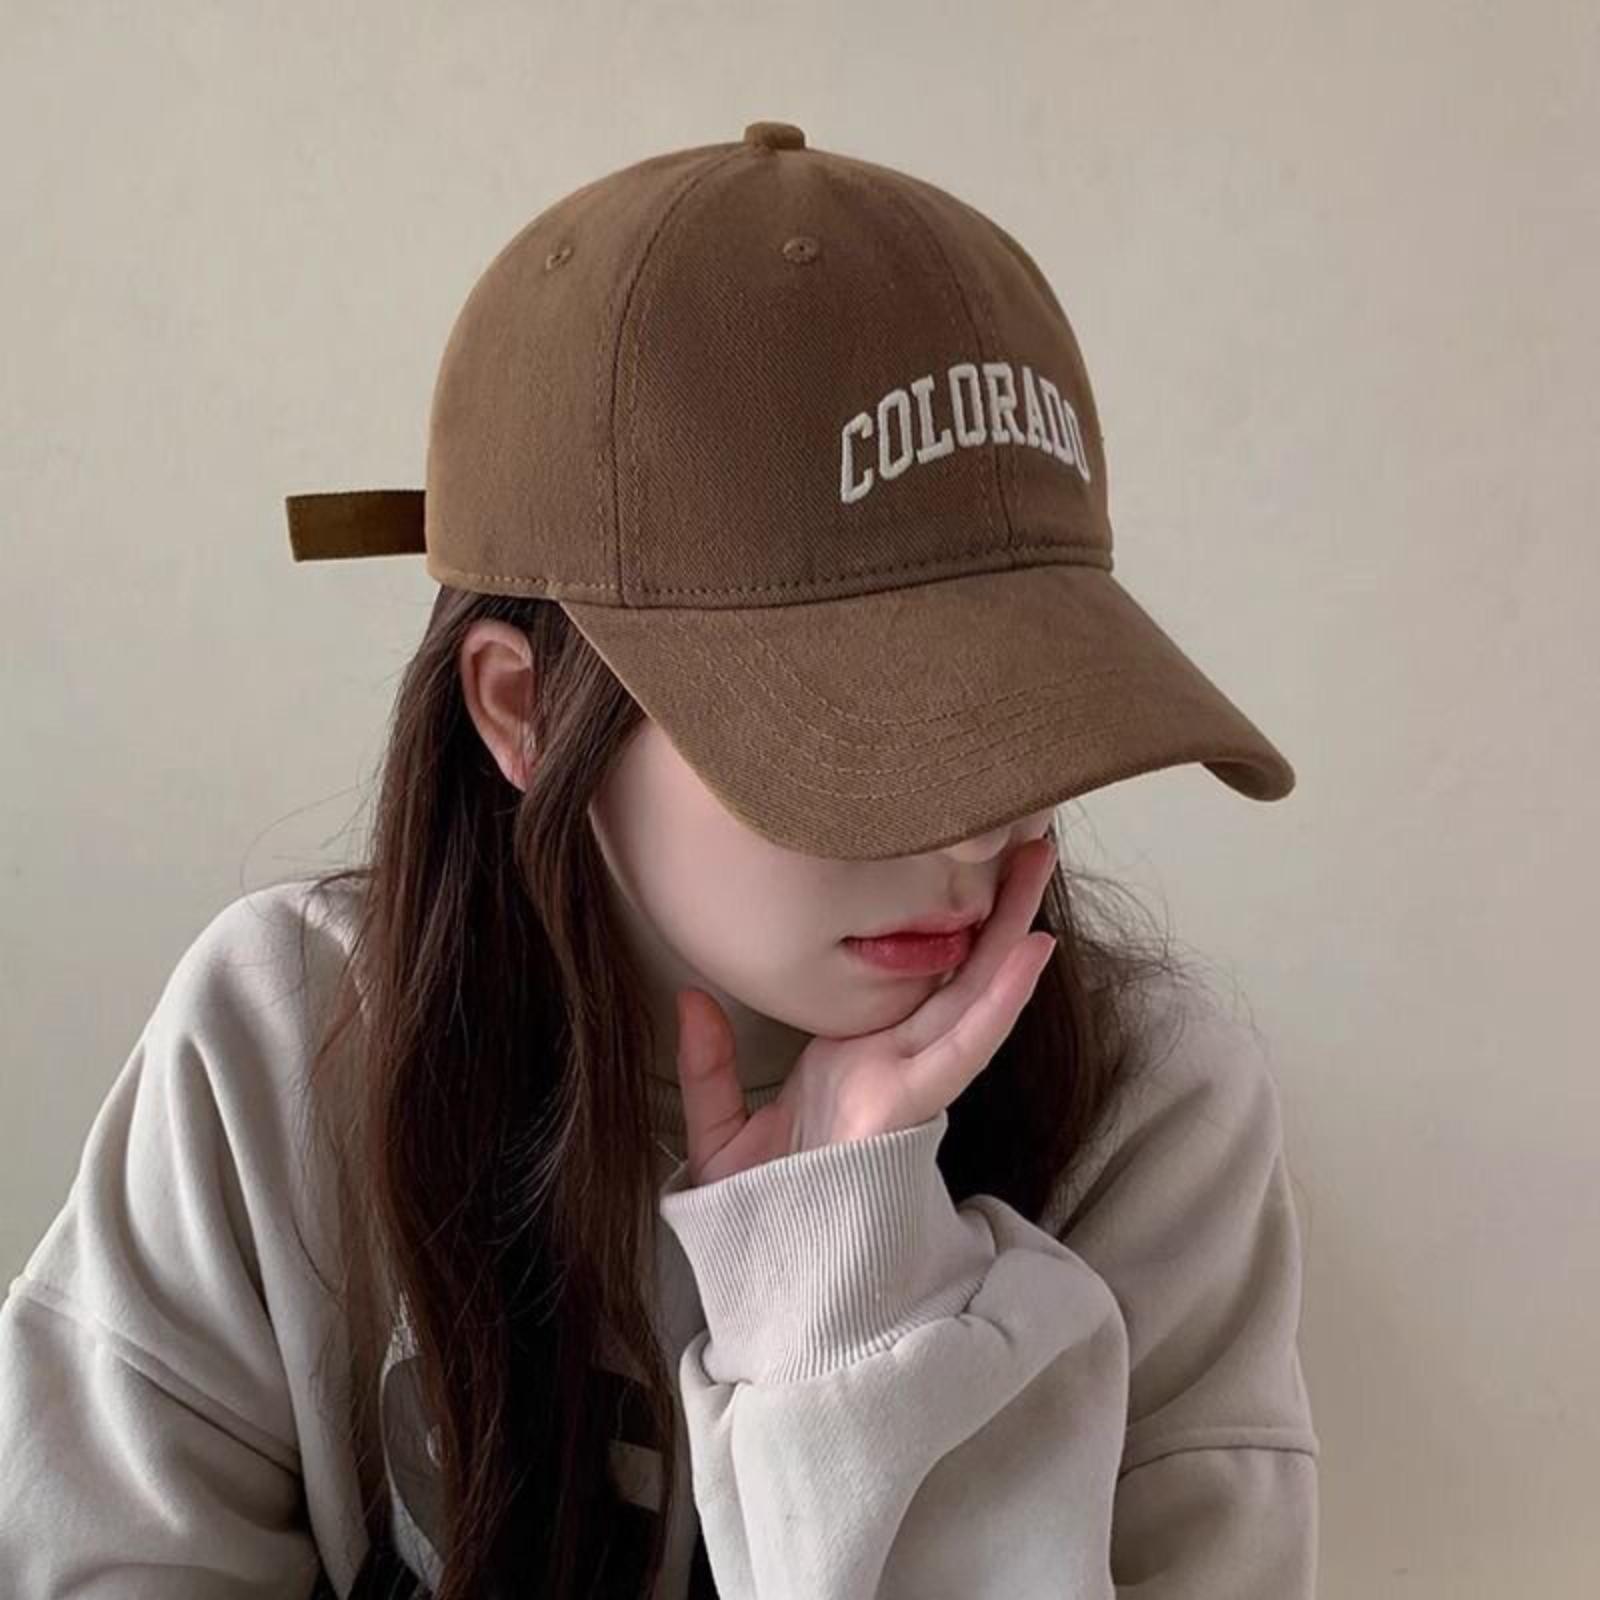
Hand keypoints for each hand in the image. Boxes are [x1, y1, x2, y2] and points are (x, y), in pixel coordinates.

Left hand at [672, 833, 1059, 1187]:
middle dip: (988, 901)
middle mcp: (891, 1056)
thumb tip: (692, 997)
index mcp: (854, 1054)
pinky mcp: (909, 1101)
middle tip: (1015, 833)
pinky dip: (1000, 998)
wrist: (763, 1273)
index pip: (907, 973)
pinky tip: (1031, 951)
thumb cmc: (756, 1210)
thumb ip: (710, 1064)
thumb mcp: (720, 1129)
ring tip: (1039, 858)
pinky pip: (963, 1042)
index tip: (942, 856)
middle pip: (955, 965)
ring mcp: (906, 1076)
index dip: (935, 919)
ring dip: (1011, 925)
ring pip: (973, 988)